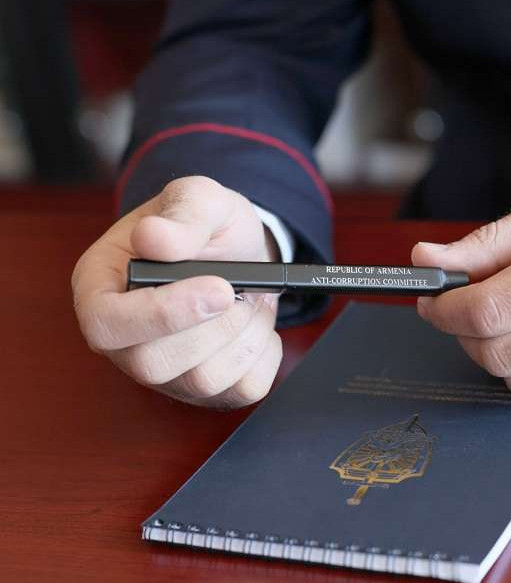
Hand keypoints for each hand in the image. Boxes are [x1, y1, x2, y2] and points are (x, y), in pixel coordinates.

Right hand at [72, 176, 282, 407]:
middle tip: (240, 289)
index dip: (161, 314)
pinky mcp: (206, 390)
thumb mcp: (200, 198)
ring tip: (247, 300)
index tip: (219, 287)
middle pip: (153, 363)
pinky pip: (243, 389)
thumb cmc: (206, 228)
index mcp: (100, 288)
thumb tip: (154, 237)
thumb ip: (183, 211)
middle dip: (214, 325)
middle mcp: (124, 339)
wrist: (242, 253)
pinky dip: (264, 352)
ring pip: (202, 380)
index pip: (105, 325)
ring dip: (243, 334)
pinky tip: (255, 325)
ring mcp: (164, 372)